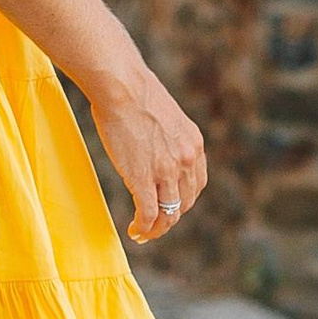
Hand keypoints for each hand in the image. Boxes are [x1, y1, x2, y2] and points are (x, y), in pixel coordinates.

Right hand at [83, 49, 207, 244]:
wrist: (121, 85)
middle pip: (184, 202)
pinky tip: (135, 230)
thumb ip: (167, 136)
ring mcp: (165, 171)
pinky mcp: (143, 178)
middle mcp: (186, 160)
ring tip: (145, 233)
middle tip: (155, 223)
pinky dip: (144, 227)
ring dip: (158, 229)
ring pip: (168, 213)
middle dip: (171, 216)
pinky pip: (148, 214)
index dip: (183, 199)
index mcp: (193, 144)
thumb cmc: (133, 91)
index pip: (196, 184)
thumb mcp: (165, 115)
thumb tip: (154, 142)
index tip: (169, 204)